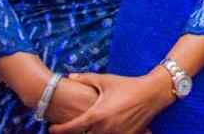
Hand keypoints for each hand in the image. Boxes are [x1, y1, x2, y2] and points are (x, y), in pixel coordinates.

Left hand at [49, 69, 172, 133]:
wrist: (152, 93)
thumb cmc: (127, 85)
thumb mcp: (105, 80)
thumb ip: (85, 79)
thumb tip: (70, 76)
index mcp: (96, 115)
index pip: (71, 128)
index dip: (59, 130)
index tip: (52, 128)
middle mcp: (104, 128)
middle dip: (75, 133)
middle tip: (70, 128)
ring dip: (90, 133)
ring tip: (88, 127)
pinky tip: (104, 128)